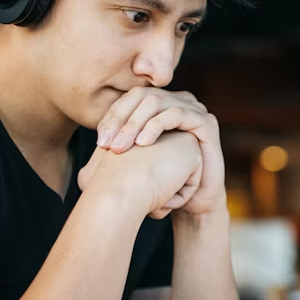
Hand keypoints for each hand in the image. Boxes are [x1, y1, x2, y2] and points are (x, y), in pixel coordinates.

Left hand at [97, 87, 226, 217]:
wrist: (193, 203)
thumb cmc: (163, 183)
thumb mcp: (136, 162)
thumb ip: (119, 146)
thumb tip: (93, 144)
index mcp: (161, 106)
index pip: (130, 99)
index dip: (112, 116)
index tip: (99, 142)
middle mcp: (177, 102)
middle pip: (141, 96)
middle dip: (121, 120)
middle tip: (107, 145)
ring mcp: (194, 109)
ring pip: (156, 102)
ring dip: (134, 124)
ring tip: (121, 147)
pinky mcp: (206, 121)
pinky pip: (177, 113)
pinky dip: (156, 126)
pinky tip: (143, 144)